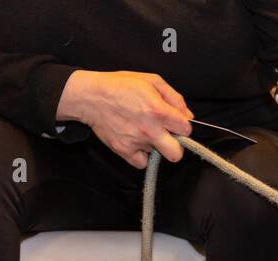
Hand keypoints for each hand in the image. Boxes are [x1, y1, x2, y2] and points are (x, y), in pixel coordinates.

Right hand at [56, 70, 193, 168]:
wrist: (89, 95)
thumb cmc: (119, 86)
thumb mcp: (150, 80)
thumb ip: (174, 97)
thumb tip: (188, 115)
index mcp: (158, 110)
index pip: (186, 129)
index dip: (182, 126)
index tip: (175, 123)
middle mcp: (149, 129)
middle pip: (176, 154)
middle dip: (175, 146)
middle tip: (166, 137)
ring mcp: (136, 142)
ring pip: (157, 155)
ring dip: (153, 145)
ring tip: (142, 131)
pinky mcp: (123, 150)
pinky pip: (141, 163)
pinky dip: (140, 155)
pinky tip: (136, 142)